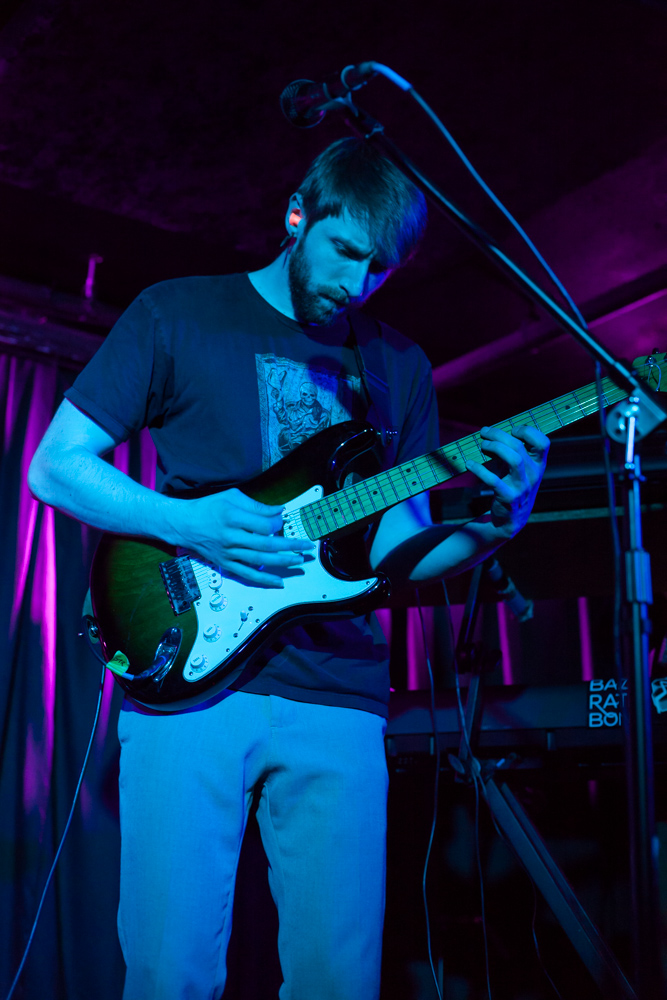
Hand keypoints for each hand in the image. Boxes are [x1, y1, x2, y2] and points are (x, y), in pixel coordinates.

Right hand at [173, 488, 313, 587]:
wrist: (184, 524)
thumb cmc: (208, 507)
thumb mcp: (232, 497)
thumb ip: (257, 506)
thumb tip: (279, 511)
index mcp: (233, 517)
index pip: (264, 526)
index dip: (279, 525)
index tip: (284, 523)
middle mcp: (231, 537)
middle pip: (266, 545)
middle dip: (290, 546)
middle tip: (307, 547)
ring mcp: (229, 553)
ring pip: (260, 561)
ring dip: (283, 563)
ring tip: (299, 561)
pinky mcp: (226, 564)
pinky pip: (247, 574)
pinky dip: (264, 580)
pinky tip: (280, 582)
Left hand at [465, 425, 548, 538]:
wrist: (511, 517)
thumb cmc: (512, 485)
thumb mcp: (516, 468)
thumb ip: (509, 451)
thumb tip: (490, 432)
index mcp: (538, 464)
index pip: (543, 443)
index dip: (528, 432)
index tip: (512, 429)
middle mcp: (534, 475)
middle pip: (520, 446)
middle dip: (499, 435)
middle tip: (484, 432)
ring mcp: (522, 487)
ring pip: (514, 460)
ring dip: (495, 448)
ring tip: (482, 445)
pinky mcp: (509, 498)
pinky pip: (494, 480)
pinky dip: (480, 470)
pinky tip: (470, 464)